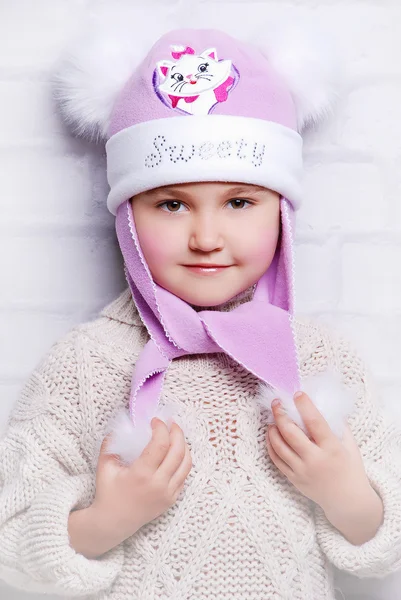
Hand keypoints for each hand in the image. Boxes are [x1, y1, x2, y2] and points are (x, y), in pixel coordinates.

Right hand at [92, 417, 191, 541]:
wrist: (113, 522)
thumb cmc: (108, 492)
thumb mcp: (105, 466)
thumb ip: (111, 443)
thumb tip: (123, 425)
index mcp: (141, 475)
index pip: (160, 444)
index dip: (160, 428)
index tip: (155, 420)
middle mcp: (158, 485)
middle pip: (178, 451)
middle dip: (177, 432)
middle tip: (171, 423)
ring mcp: (168, 493)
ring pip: (186, 463)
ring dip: (184, 445)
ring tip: (176, 435)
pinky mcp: (172, 499)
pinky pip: (184, 475)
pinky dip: (182, 460)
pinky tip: (176, 452)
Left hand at [265, 392, 370, 511]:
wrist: (347, 501)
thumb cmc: (350, 468)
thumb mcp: (349, 444)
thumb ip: (337, 424)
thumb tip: (322, 404)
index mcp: (332, 448)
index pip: (315, 423)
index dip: (304, 406)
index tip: (297, 393)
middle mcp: (315, 460)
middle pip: (290, 433)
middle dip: (280, 414)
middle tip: (276, 403)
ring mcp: (302, 471)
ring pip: (279, 446)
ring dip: (272, 429)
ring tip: (272, 419)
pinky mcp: (294, 479)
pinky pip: (276, 460)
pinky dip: (271, 445)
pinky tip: (271, 435)